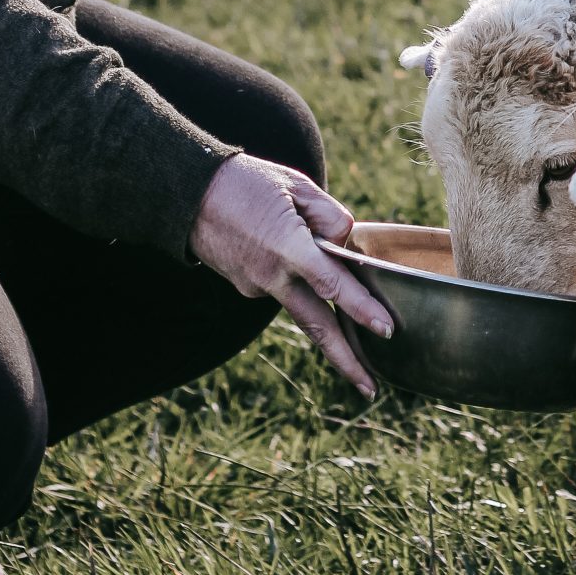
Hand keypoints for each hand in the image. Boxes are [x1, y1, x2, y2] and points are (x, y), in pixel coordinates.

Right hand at [189, 154, 394, 398]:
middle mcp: (271, 276)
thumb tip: (346, 244)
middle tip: (372, 391)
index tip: (386, 331)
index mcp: (287, 247)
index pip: (332, 284)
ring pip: (303, 313)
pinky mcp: (248, 288)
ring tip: (355, 357)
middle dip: (346, 360)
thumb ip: (329, 215)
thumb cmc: (248, 183)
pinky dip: (300, 286)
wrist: (189, 196)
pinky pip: (285, 289)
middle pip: (316, 326)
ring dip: (328, 334)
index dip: (361, 308)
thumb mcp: (296, 185)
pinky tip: (296, 263)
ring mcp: (256, 287)